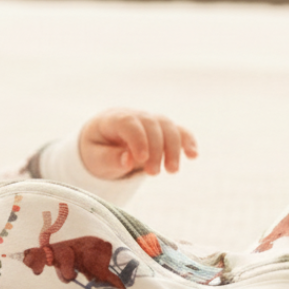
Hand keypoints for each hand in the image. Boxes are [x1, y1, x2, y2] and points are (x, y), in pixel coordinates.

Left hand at [79, 109, 197, 180]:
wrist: (103, 140)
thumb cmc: (96, 149)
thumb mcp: (95, 157)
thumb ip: (109, 158)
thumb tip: (128, 161)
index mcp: (112, 119)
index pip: (129, 123)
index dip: (137, 139)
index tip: (140, 160)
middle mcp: (134, 115)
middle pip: (151, 125)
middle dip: (156, 149)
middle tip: (153, 173)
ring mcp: (150, 121)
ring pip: (168, 126)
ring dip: (173, 148)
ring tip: (172, 171)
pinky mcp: (162, 129)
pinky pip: (178, 130)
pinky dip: (187, 141)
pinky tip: (193, 156)